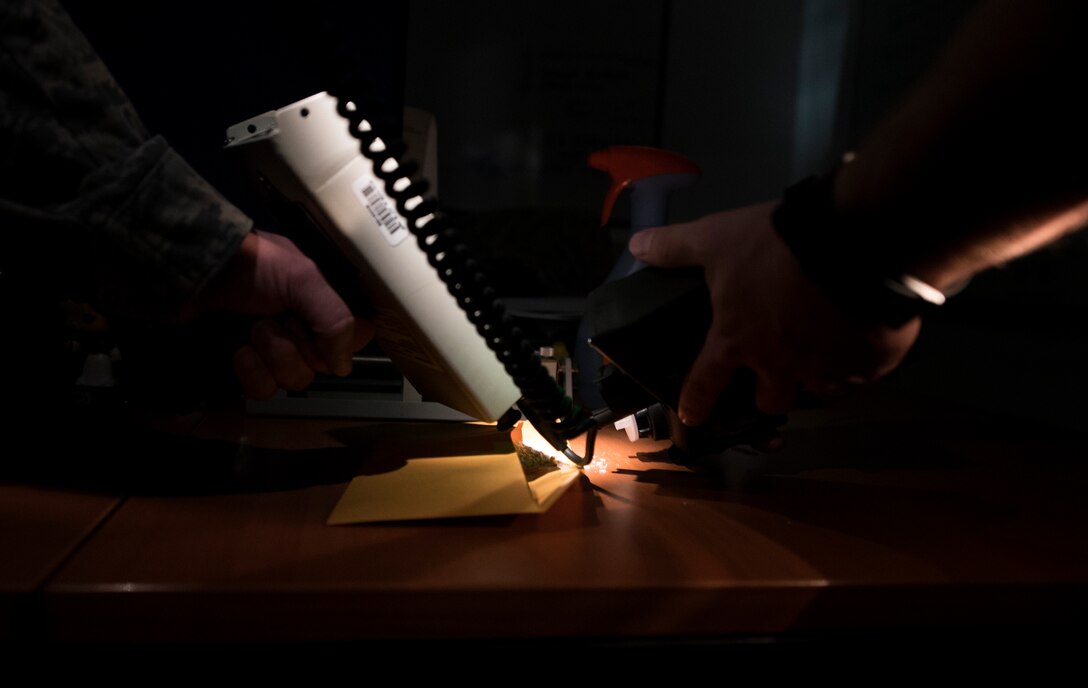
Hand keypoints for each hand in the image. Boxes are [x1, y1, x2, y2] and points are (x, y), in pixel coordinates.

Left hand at [197, 230, 373, 398]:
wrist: (190, 273)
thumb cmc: (249, 265)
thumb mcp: (302, 278)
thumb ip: (336, 319)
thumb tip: (343, 367)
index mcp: (321, 304)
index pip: (354, 337)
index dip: (343, 341)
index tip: (324, 328)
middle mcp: (302, 329)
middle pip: (324, 365)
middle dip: (300, 345)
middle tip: (279, 319)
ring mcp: (272, 350)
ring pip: (295, 380)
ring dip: (275, 355)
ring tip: (252, 329)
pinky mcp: (246, 368)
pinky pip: (264, 391)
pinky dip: (252, 373)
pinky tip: (239, 352)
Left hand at [629, 202, 919, 424]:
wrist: (853, 242)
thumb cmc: (774, 244)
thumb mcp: (716, 238)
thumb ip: (676, 247)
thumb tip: (637, 245)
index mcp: (736, 341)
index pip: (705, 383)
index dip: (695, 403)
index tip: (693, 416)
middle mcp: (779, 366)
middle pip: (771, 402)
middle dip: (770, 395)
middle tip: (776, 373)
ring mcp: (826, 369)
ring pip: (819, 392)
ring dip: (817, 380)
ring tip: (824, 357)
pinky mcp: (869, 364)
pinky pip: (861, 374)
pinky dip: (859, 363)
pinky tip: (862, 343)